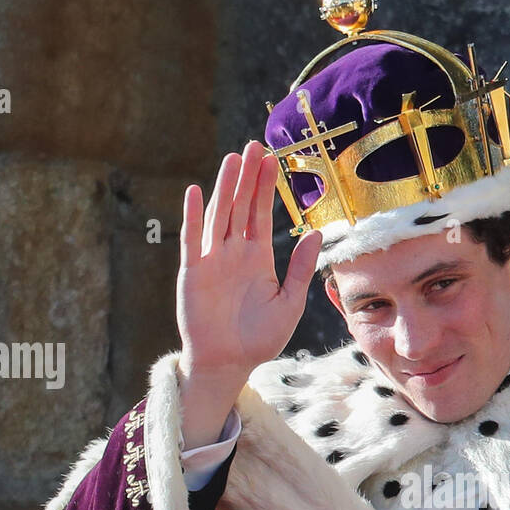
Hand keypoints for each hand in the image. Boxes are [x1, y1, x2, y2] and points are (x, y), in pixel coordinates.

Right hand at [176, 139, 321, 381]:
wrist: (228, 364)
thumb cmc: (258, 339)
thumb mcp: (289, 303)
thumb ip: (300, 269)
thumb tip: (316, 232)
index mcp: (257, 258)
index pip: (261, 214)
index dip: (266, 188)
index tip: (273, 160)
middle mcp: (233, 253)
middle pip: (240, 207)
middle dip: (247, 177)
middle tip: (254, 145)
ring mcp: (212, 261)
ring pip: (220, 216)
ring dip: (225, 188)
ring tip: (233, 160)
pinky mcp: (193, 273)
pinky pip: (193, 240)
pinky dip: (194, 217)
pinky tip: (197, 192)